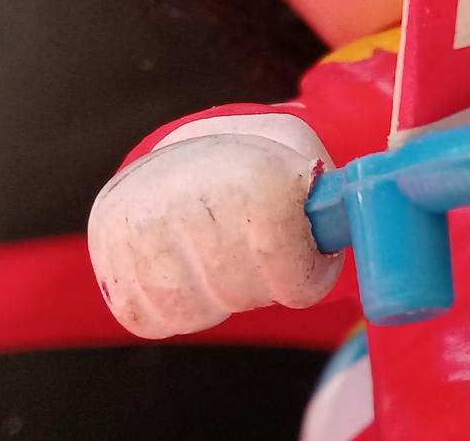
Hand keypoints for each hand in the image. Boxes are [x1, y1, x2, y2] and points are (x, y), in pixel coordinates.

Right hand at [88, 121, 342, 338]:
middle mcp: (191, 196)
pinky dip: (175, 310)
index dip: (308, 279)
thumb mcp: (306, 166)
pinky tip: (187, 272)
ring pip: (196, 312)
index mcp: (255, 177)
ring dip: (218, 298)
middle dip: (263, 286)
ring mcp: (141, 224)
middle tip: (261, 254)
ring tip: (223, 259)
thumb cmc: (261, 168)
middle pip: (244, 296)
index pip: (291, 275)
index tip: (311, 261)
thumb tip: (363, 223)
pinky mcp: (107, 249)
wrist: (184, 149)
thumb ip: (336, 202)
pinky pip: (149, 319)